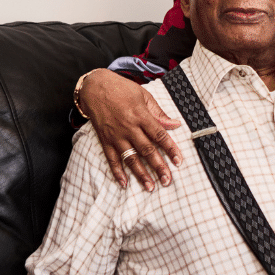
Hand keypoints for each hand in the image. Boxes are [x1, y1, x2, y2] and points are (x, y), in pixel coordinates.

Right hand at [79, 68, 183, 189]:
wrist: (94, 87)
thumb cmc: (121, 89)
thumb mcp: (144, 95)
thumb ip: (159, 113)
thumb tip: (175, 124)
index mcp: (141, 115)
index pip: (159, 135)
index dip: (170, 149)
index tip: (179, 161)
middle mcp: (129, 127)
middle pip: (147, 150)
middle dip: (158, 166)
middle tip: (167, 180)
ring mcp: (116, 135)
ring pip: (130, 158)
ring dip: (140, 174)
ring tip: (150, 187)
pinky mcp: (105, 140)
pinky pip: (111, 158)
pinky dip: (117, 172)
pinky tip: (124, 183)